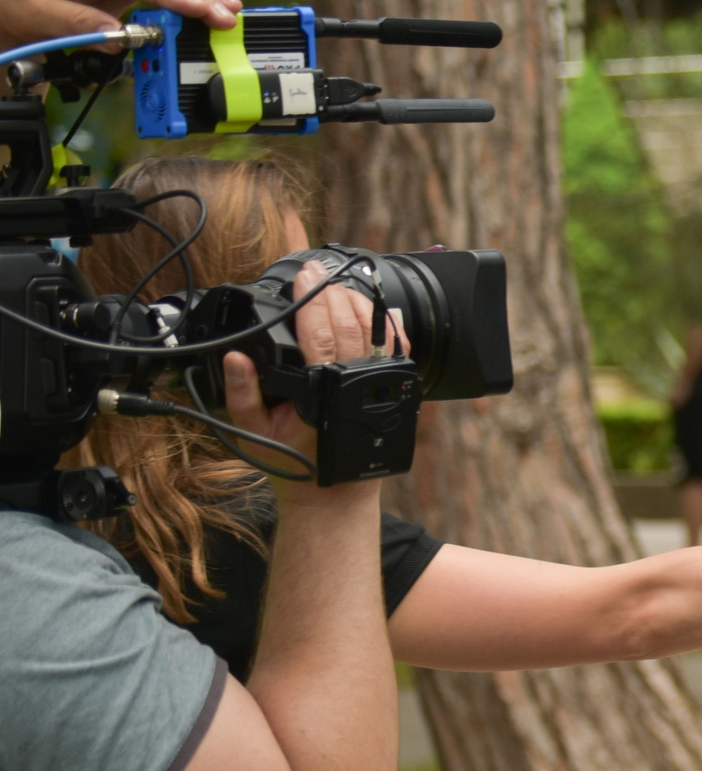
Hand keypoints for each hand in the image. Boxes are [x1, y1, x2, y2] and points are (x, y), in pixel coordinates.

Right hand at [232, 263, 406, 486]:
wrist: (333, 496)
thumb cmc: (295, 464)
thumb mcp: (254, 433)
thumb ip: (242, 394)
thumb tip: (236, 358)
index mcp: (322, 393)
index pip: (320, 336)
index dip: (311, 302)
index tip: (303, 277)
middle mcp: (356, 388)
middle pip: (351, 326)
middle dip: (333, 294)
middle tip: (316, 275)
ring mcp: (379, 389)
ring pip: (376, 334)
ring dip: (358, 304)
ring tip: (338, 286)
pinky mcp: (393, 392)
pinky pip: (397, 351)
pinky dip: (389, 327)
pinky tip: (379, 308)